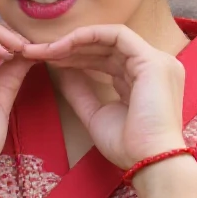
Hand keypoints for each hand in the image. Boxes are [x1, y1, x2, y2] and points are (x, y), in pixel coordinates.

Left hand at [21, 24, 186, 170]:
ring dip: (75, 41)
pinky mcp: (152, 60)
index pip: (108, 60)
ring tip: (46, 50)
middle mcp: (155, 67)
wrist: (149, 161)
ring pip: (109, 38)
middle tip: (39, 52)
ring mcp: (156, 61)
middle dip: (72, 48)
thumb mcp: (96, 115)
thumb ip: (80, 92)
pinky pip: (116, 35)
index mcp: (146, 81)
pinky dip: (88, 36)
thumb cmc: (128, 147)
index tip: (49, 62)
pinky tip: (63, 45)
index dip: (77, 58)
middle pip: (107, 48)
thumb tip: (61, 71)